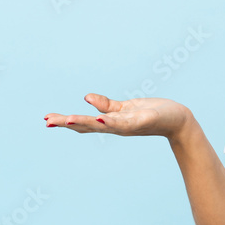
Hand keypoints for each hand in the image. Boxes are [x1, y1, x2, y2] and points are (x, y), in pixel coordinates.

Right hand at [44, 93, 191, 139]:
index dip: (65, 122)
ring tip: (66, 120)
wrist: (178, 120)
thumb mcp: (125, 108)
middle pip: (88, 126)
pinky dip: (111, 120)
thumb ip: (107, 106)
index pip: (85, 123)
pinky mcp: (142, 121)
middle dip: (67, 124)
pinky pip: (124, 121)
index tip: (46, 120)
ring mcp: (129, 125)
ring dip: (85, 123)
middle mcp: (117, 126)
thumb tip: (86, 98)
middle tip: (47, 121)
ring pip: (103, 125)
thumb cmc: (152, 114)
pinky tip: (100, 118)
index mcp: (112, 122)